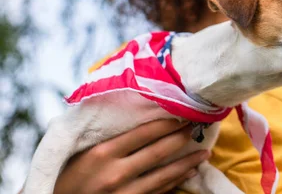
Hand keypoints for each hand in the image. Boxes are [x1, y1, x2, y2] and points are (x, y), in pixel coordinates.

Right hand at [53, 119, 209, 193]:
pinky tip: (188, 174)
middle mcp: (115, 174)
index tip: (182, 113)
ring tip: (204, 153)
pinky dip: (175, 183)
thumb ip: (106, 135)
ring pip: (163, 176)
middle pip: (158, 152)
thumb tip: (131, 107)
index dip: (166, 122)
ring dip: (187, 164)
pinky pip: (158, 193)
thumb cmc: (67, 177)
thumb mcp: (80, 152)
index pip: (143, 133)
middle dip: (181, 138)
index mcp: (101, 153)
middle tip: (198, 127)